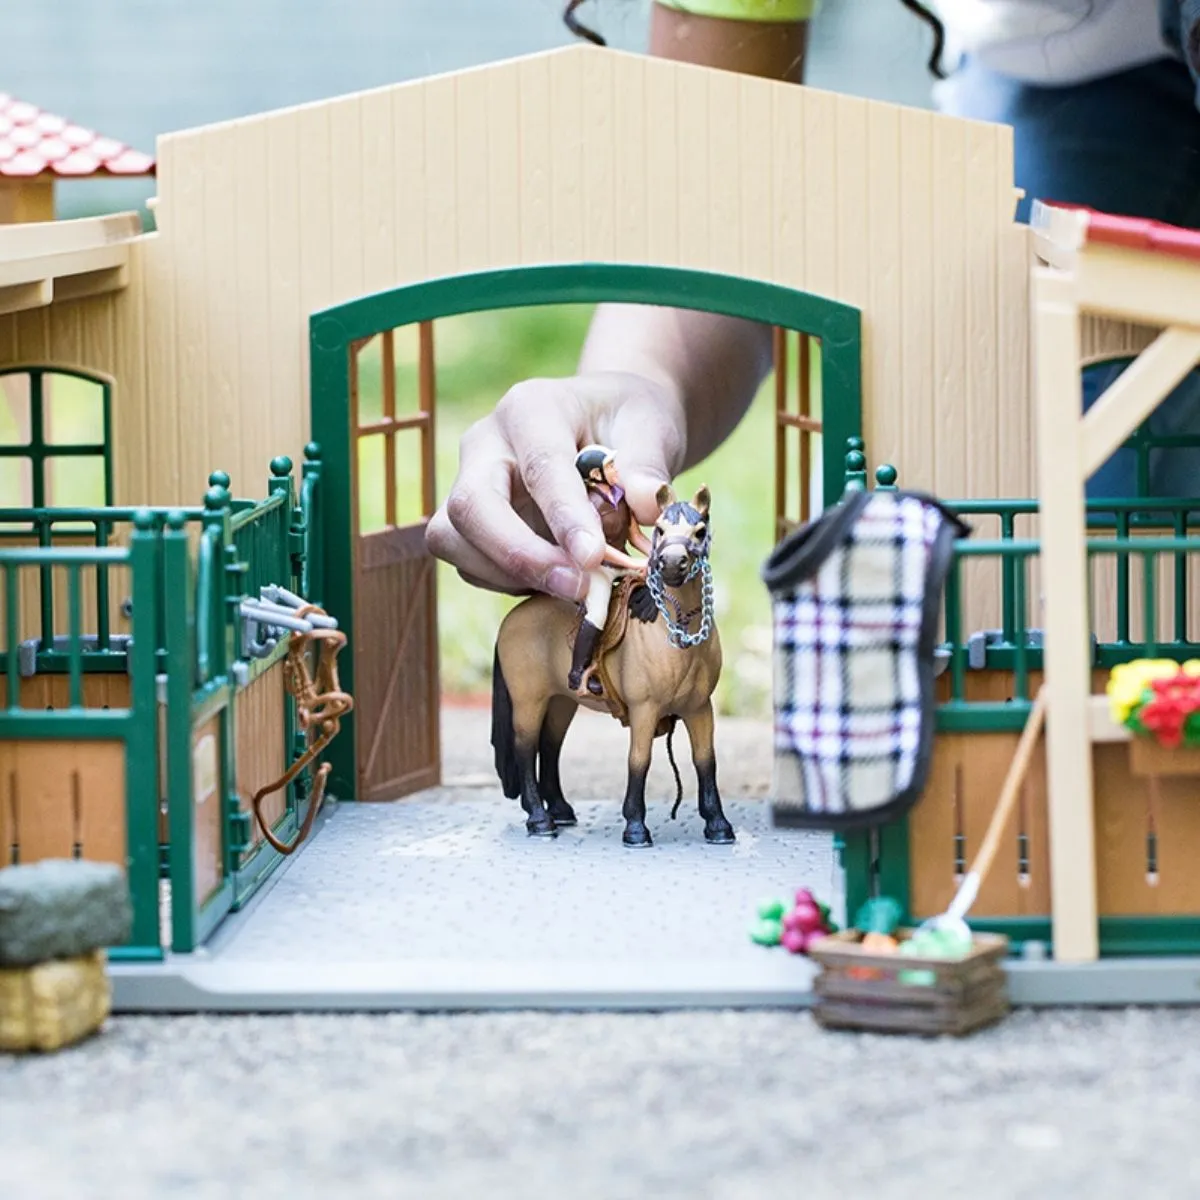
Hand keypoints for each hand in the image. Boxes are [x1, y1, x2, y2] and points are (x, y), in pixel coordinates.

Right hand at [426, 371, 682, 599]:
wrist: (610, 426)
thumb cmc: (628, 423)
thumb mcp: (652, 429)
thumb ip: (648, 466)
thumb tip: (650, 504)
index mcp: (531, 409)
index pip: (540, 467)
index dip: (563, 518)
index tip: (592, 557)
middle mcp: (486, 443)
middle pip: (471, 505)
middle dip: (520, 555)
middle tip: (576, 587)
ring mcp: (469, 483)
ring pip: (455, 540)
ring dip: (510, 576)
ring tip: (574, 587)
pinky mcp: (469, 524)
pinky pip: (472, 565)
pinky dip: (513, 583)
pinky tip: (557, 579)